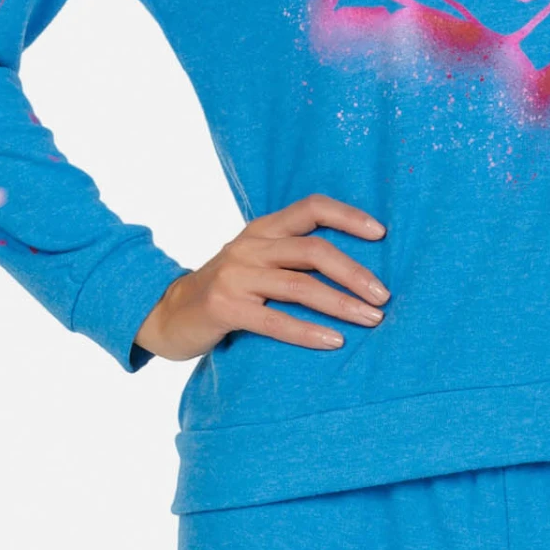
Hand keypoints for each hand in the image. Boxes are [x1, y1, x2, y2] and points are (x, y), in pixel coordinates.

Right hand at [133, 192, 389, 361]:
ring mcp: (235, 276)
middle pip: (313, 249)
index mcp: (262, 229)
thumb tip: (354, 268)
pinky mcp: (225, 308)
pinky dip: (308, 332)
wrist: (166, 315)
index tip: (381, 233)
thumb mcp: (254, 261)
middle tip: (384, 295)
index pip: (311, 207)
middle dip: (354, 272)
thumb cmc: (226, 290)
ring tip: (371, 319)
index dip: (348, 215)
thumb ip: (290, 255)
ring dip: (341, 304)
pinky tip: (334, 341)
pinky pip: (275, 320)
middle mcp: (250, 246)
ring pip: (300, 285)